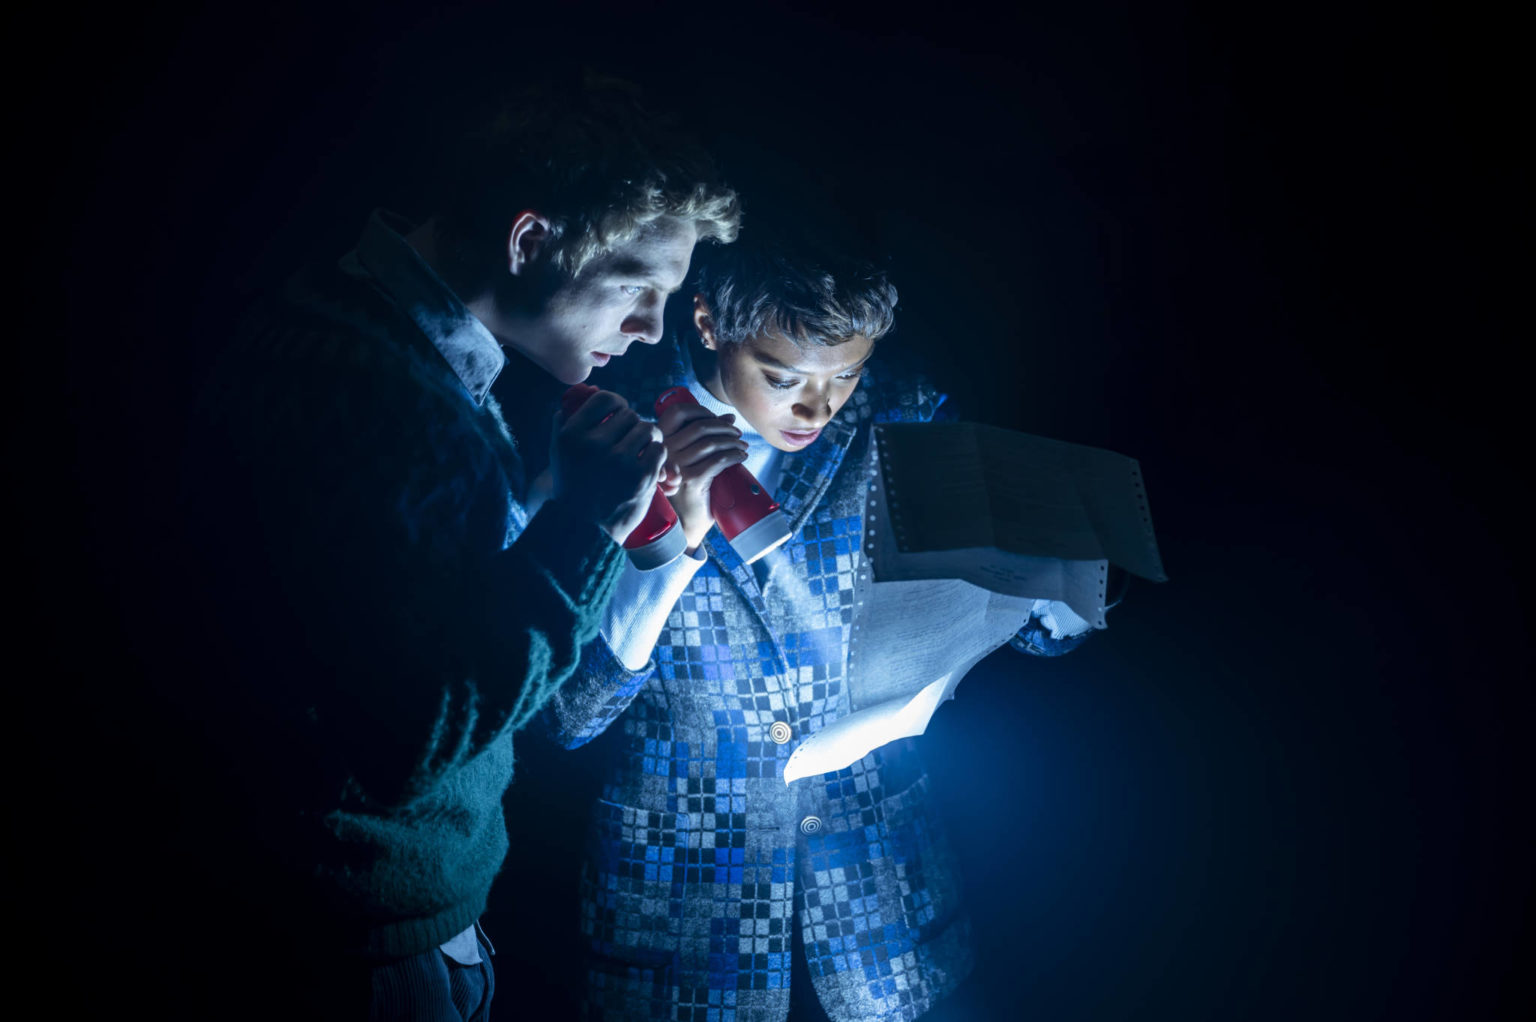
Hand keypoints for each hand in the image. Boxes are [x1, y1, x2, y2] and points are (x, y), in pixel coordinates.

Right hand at [551, 389, 667, 543]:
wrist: (584, 528)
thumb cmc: (572, 487)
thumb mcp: (557, 453)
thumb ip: (566, 422)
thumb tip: (586, 391)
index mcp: (572, 435)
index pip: (605, 399)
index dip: (617, 403)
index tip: (619, 415)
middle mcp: (594, 445)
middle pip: (630, 415)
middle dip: (632, 426)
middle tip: (629, 440)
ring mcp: (619, 461)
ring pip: (648, 429)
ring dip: (648, 438)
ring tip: (640, 450)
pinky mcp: (640, 477)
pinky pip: (659, 449)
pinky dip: (656, 455)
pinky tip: (647, 463)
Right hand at [655, 400, 748, 551]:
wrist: (684, 523)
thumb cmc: (688, 488)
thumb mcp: (691, 459)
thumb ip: (704, 437)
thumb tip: (730, 416)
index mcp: (659, 442)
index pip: (678, 412)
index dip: (702, 411)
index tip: (721, 420)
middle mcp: (664, 453)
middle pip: (699, 427)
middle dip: (724, 427)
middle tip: (738, 434)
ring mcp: (676, 467)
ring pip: (711, 444)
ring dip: (733, 442)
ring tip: (742, 446)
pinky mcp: (691, 481)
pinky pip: (717, 461)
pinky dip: (734, 456)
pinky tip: (741, 457)